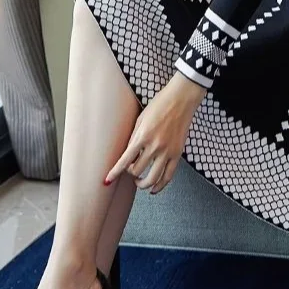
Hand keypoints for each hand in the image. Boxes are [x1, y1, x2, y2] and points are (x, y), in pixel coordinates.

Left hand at [103, 73, 206, 193]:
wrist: (181, 99)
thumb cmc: (159, 105)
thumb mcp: (140, 119)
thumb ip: (134, 138)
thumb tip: (128, 156)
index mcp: (142, 136)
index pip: (125, 160)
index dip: (114, 173)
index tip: (107, 181)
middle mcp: (155, 146)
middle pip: (137, 171)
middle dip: (130, 174)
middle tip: (130, 171)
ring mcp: (168, 151)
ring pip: (152, 178)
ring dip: (143, 184)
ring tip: (140, 182)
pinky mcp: (178, 153)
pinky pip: (168, 176)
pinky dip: (160, 185)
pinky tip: (154, 189)